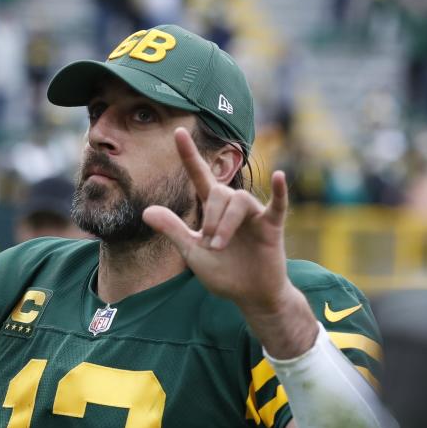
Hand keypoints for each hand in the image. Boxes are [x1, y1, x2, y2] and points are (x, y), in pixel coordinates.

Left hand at [142, 127, 291, 313]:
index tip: (177, 132)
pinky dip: (279, 191)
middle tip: (209, 243)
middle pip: (219, 192)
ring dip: (226, 223)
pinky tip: (279, 176)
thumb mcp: (192, 252)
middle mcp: (233, 208)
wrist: (248, 296)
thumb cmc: (222, 273)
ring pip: (239, 200)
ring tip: (219, 246)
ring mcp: (254, 215)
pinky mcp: (272, 227)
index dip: (188, 155)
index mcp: (212, 211)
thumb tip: (146, 211)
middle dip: (210, 217)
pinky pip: (278, 204)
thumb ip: (173, 230)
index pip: (199, 176)